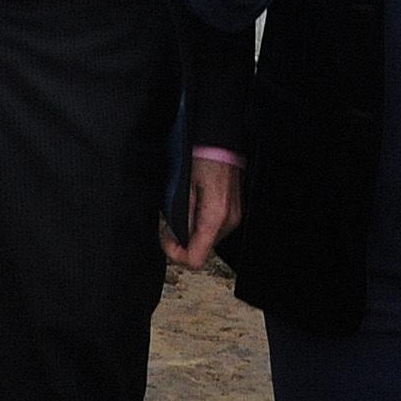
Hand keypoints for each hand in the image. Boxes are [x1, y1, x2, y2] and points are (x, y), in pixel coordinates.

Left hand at [164, 153, 242, 270]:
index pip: (195, 259)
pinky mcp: (234, 212)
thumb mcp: (183, 188)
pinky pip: (213, 228)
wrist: (220, 141)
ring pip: (207, 240)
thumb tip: (175, 236)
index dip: (176, 253)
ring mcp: (234, 217)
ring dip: (191, 231)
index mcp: (215, 217)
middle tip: (170, 219)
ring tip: (182, 208)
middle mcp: (229, 222)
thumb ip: (180, 217)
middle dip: (183, 240)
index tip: (166, 237)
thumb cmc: (202, 158)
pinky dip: (200, 223)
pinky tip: (194, 205)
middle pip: (201, 250)